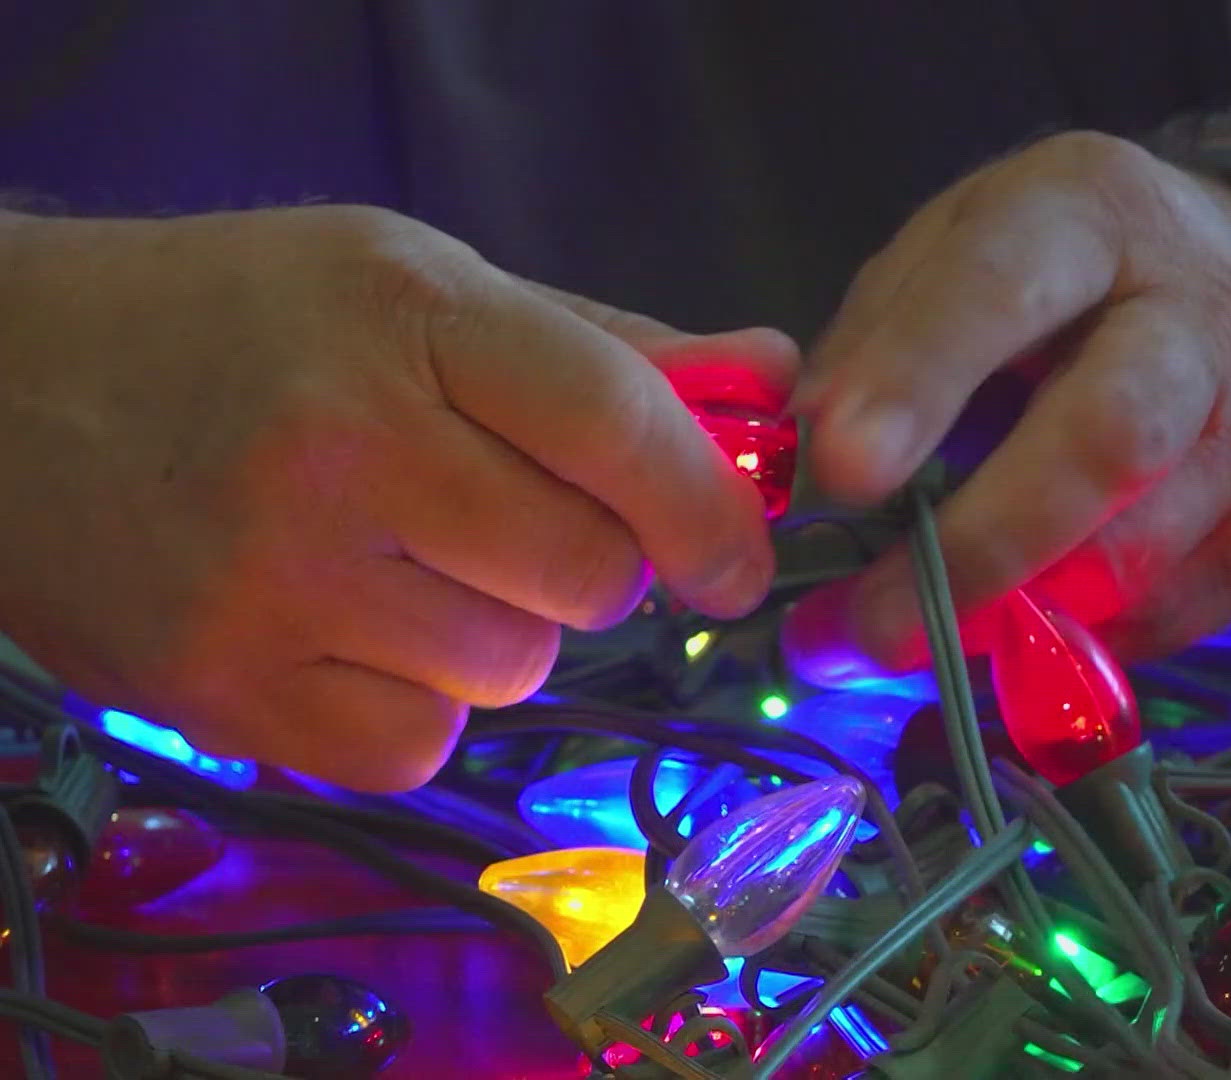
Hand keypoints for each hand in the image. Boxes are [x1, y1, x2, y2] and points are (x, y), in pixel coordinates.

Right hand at [0, 206, 793, 789]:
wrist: (6, 386)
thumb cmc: (239, 321)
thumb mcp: (417, 283)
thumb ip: (605, 342)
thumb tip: (769, 379)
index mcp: (411, 316)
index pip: (620, 425)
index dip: (711, 505)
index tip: (737, 554)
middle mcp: (345, 444)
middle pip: (587, 575)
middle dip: (593, 566)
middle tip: (519, 527)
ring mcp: (277, 577)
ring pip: (513, 669)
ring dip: (499, 633)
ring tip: (409, 565)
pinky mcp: (223, 689)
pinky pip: (421, 744)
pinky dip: (420, 706)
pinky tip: (356, 632)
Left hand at [784, 131, 1230, 682]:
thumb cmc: (1079, 276)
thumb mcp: (970, 247)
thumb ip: (882, 333)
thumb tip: (804, 453)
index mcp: (1093, 219)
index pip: (1004, 288)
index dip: (919, 379)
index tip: (839, 468)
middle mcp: (1193, 325)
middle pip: (1108, 439)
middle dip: (981, 542)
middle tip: (868, 624)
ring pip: (1135, 557)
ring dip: (1003, 622)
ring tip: (898, 640)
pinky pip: (1154, 621)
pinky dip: (1060, 647)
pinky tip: (997, 633)